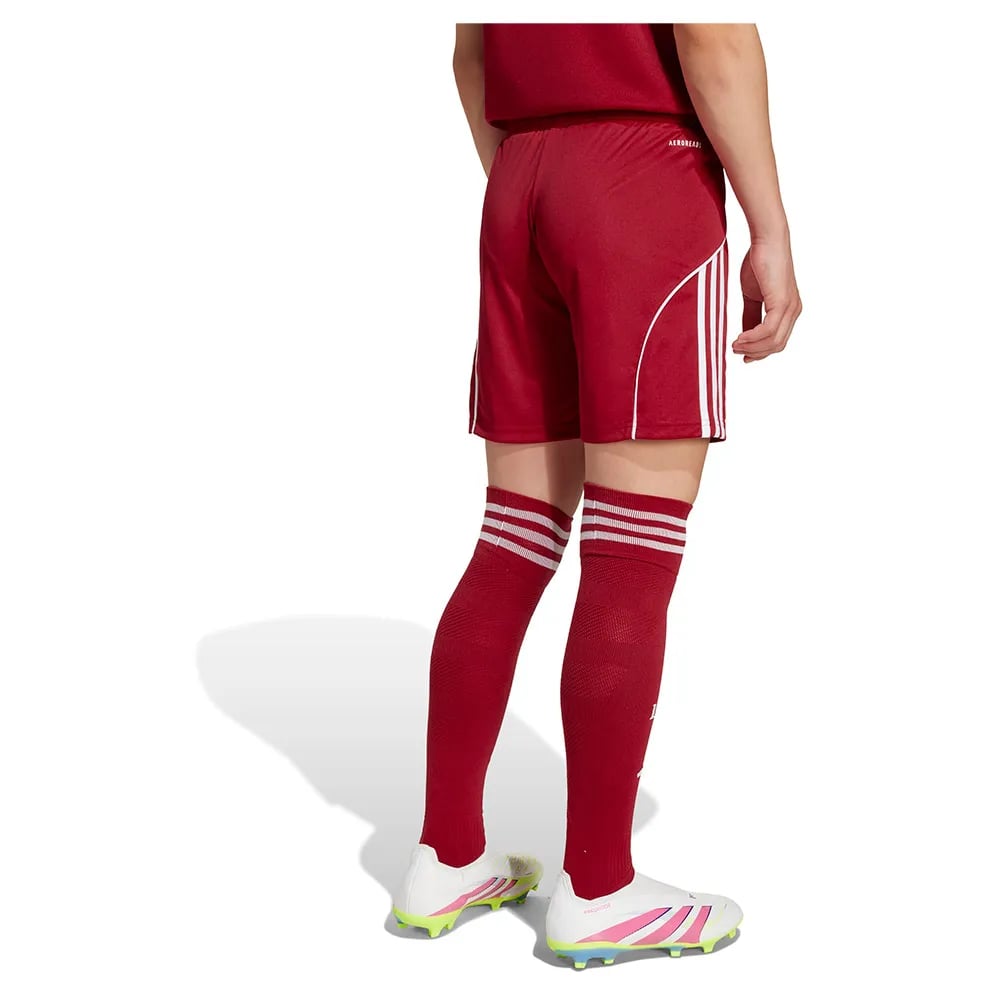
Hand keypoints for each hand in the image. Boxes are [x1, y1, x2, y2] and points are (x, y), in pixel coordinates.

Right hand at [733, 239, 801, 362]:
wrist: (766, 240)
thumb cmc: (759, 262)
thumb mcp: (752, 295)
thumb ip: (750, 315)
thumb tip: (744, 334)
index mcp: (788, 310)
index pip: (777, 340)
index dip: (760, 352)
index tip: (743, 355)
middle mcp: (793, 311)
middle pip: (777, 345)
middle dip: (755, 352)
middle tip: (735, 351)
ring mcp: (790, 308)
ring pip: (773, 341)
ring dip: (752, 347)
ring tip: (734, 345)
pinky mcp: (782, 303)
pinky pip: (768, 330)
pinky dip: (752, 338)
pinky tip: (739, 338)